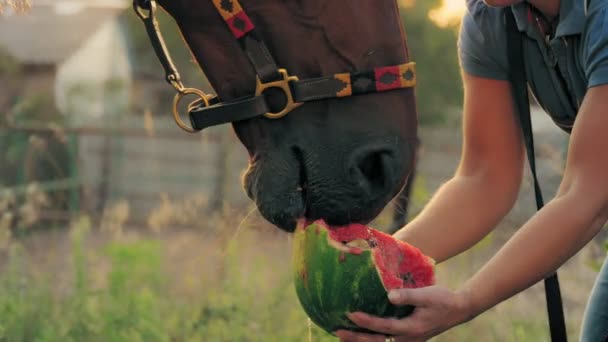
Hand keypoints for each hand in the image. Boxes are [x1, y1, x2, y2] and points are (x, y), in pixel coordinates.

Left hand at [334, 286, 472, 340]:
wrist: (458, 310)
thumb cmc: (442, 299)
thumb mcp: (428, 294)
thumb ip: (408, 295)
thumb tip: (389, 295)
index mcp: (412, 328)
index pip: (384, 327)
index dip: (367, 322)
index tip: (351, 314)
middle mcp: (408, 338)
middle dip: (356, 338)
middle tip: (337, 331)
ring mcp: (408, 341)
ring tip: (341, 337)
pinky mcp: (407, 339)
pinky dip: (371, 341)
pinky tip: (359, 336)